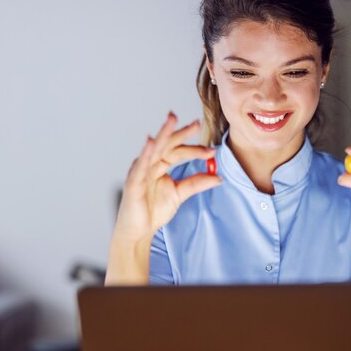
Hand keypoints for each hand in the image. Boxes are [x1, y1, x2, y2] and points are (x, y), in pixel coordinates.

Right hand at [113, 112, 221, 241]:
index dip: (195, 150)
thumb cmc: (152, 210)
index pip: (178, 151)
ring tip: (172, 119)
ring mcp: (140, 171)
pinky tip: (151, 142)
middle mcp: (150, 164)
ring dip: (164, 133)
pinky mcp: (133, 182)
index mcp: (160, 165)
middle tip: (197, 124)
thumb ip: (196, 183)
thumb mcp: (180, 194)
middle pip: (167, 144)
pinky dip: (146, 153)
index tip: (212, 151)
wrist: (138, 231)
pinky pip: (141, 165)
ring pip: (154, 149)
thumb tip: (217, 177)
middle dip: (181, 133)